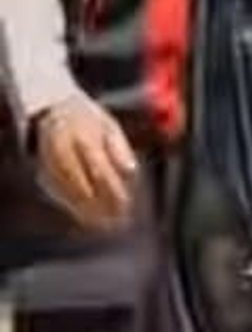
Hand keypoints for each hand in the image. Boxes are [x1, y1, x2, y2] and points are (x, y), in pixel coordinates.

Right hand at [32, 96, 134, 231]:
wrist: (53, 108)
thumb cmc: (88, 119)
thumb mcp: (110, 126)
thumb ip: (120, 148)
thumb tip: (130, 170)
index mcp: (84, 138)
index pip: (100, 170)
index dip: (112, 191)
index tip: (126, 205)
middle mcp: (64, 149)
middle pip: (81, 184)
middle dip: (98, 204)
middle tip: (116, 219)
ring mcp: (49, 160)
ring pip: (65, 190)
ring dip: (84, 209)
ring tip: (102, 223)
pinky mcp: (40, 168)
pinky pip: (54, 190)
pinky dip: (69, 204)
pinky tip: (83, 214)